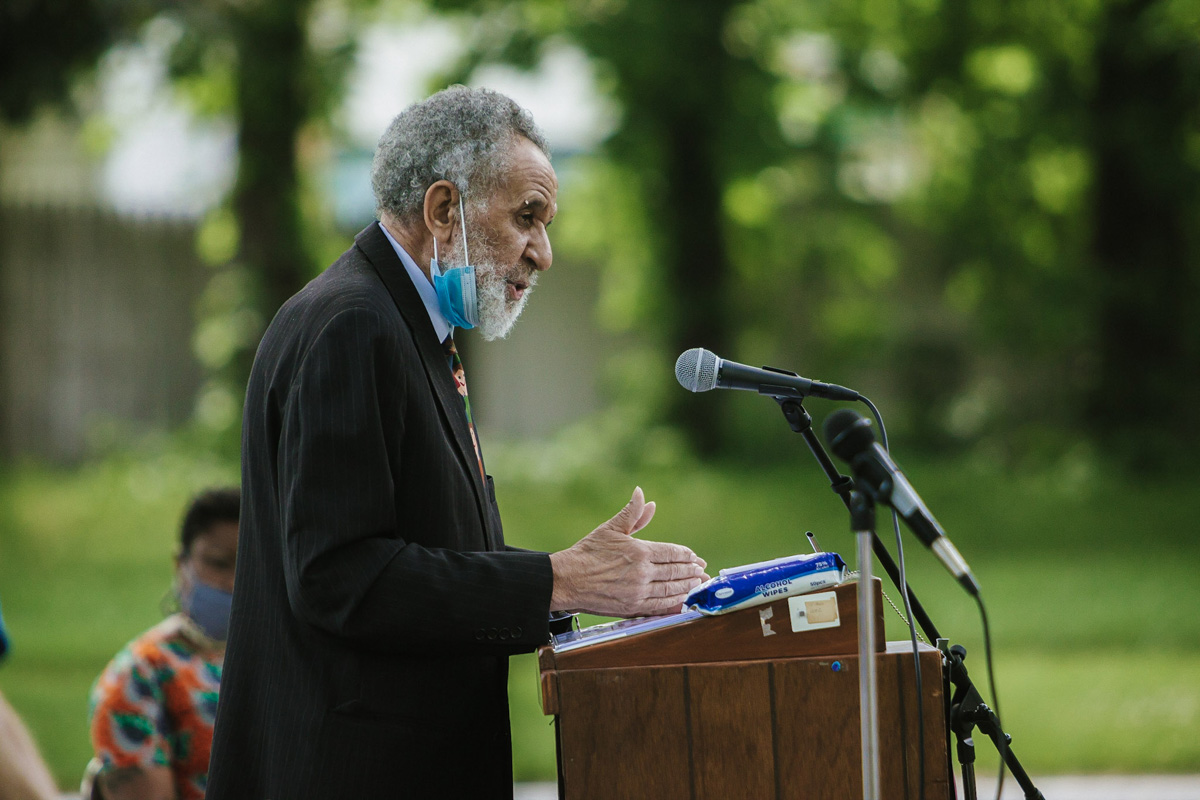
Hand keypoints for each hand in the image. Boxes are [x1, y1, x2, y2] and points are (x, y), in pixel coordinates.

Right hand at [549, 487, 708, 617]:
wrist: (567, 579)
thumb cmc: (587, 552)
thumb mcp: (610, 528)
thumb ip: (632, 514)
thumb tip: (643, 495)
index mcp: (640, 550)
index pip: (672, 552)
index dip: (686, 555)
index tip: (694, 557)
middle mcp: (643, 572)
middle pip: (676, 571)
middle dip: (692, 570)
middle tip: (702, 571)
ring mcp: (639, 591)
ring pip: (672, 589)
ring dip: (688, 586)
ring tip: (698, 584)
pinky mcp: (633, 607)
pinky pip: (661, 606)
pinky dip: (675, 603)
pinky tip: (683, 601)